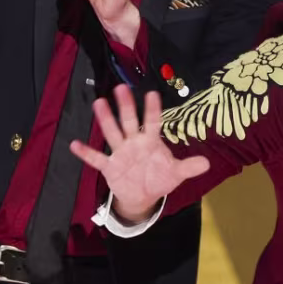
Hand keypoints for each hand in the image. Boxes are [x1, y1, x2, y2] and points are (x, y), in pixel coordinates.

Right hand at [70, 85, 209, 222]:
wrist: (143, 196)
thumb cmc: (159, 178)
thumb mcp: (176, 174)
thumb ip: (189, 167)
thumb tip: (207, 164)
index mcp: (151, 142)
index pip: (152, 123)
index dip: (153, 110)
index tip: (152, 94)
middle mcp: (134, 143)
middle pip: (129, 122)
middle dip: (126, 106)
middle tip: (121, 87)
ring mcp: (120, 153)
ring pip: (112, 133)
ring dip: (106, 120)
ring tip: (98, 103)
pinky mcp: (109, 166)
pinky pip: (96, 159)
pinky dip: (86, 153)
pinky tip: (74, 144)